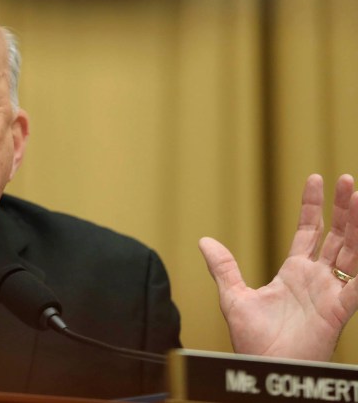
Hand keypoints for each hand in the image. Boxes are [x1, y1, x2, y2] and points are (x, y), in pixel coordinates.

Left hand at [200, 174, 357, 360]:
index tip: (315, 179)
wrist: (264, 368)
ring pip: (353, 251)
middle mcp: (317, 278)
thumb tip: (204, 240)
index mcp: (294, 273)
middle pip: (337, 236)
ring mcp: (331, 292)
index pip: (309, 232)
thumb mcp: (233, 297)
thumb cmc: (252, 341)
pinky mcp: (340, 309)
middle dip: (344, 208)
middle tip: (348, 180)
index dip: (313, 206)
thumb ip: (223, 268)